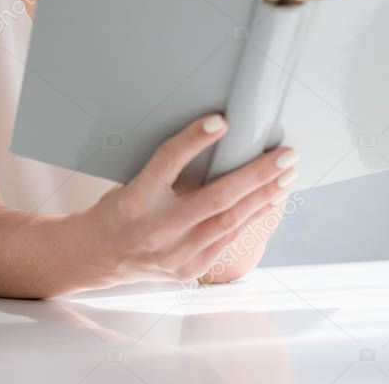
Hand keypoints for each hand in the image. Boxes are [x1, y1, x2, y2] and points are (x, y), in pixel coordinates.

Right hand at [70, 113, 298, 288]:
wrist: (100, 254)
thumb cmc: (123, 206)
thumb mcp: (137, 178)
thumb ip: (173, 166)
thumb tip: (221, 135)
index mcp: (136, 197)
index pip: (168, 161)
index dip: (194, 139)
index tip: (222, 120)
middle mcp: (156, 228)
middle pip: (215, 198)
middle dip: (258, 174)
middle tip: (286, 154)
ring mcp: (174, 254)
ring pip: (230, 222)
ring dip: (265, 196)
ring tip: (288, 175)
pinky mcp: (188, 270)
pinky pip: (229, 240)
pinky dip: (253, 217)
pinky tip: (271, 200)